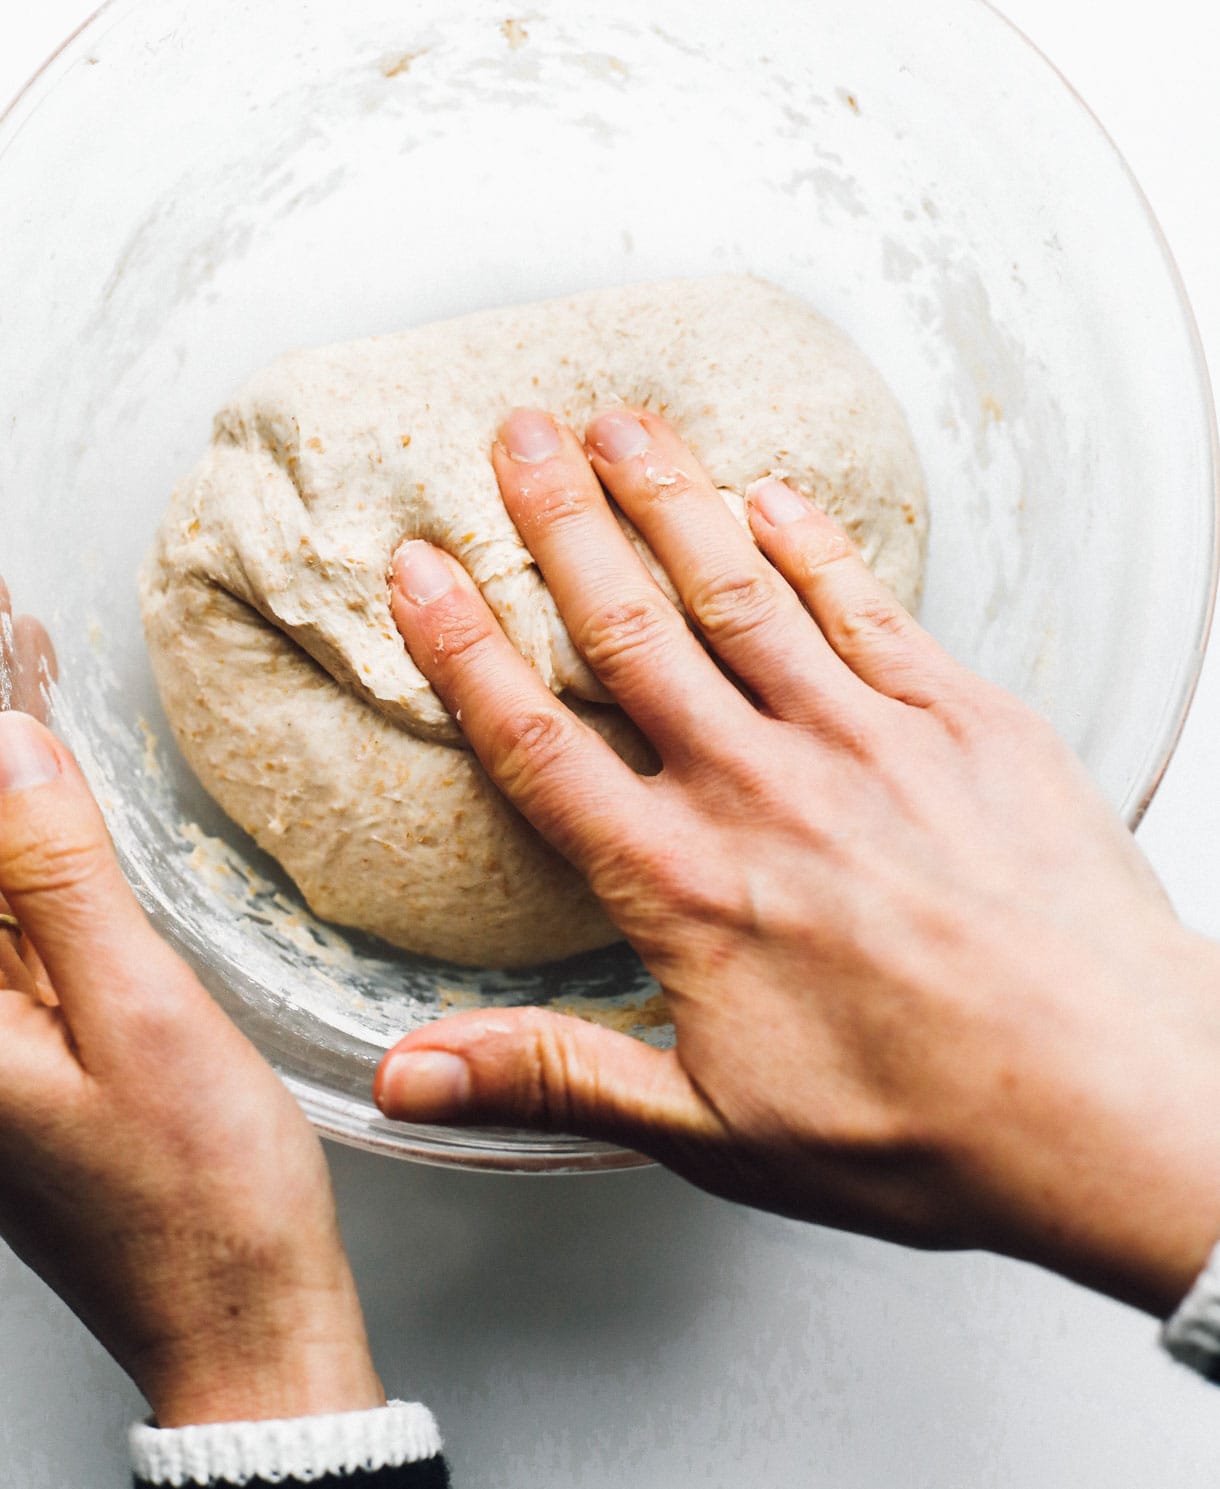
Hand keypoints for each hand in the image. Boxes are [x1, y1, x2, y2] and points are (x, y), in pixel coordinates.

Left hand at [0, 582, 382, 1425]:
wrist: (238, 1317)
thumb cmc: (202, 1197)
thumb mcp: (140, 1014)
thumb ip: (59, 876)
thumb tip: (11, 745)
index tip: (4, 633)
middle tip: (17, 636)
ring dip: (11, 784)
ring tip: (28, 666)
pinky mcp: (18, 1054)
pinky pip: (10, 922)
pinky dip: (30, 842)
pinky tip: (52, 784)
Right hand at [378, 404, 1219, 1316]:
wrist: (1111, 1102)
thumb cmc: (916, 1129)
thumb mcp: (710, 1126)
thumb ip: (552, 1074)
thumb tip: (406, 1077)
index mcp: (684, 882)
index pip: (538, 740)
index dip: (464, 647)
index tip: (419, 570)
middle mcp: (761, 787)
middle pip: (632, 630)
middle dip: (561, 523)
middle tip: (515, 435)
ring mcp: (866, 740)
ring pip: (740, 592)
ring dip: (670, 499)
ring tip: (617, 423)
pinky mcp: (964, 720)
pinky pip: (867, 607)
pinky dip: (811, 541)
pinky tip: (769, 494)